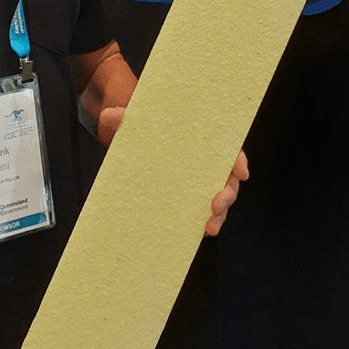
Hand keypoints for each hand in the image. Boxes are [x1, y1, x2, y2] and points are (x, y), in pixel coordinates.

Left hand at [98, 108, 248, 236]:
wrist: (136, 134)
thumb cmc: (146, 123)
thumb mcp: (136, 117)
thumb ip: (125, 116)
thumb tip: (108, 116)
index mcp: (201, 140)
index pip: (228, 148)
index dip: (238, 160)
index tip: (240, 172)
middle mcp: (205, 162)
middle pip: (227, 178)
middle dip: (228, 194)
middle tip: (217, 204)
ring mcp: (197, 181)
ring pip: (219, 200)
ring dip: (219, 215)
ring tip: (209, 226)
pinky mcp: (186, 196)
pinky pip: (201, 211)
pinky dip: (204, 222)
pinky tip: (199, 233)